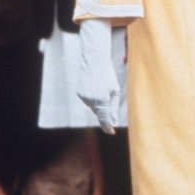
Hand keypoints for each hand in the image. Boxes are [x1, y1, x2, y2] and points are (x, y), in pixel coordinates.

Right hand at [77, 19, 121, 133]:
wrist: (94, 61)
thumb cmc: (108, 75)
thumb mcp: (114, 91)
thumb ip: (114, 107)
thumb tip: (114, 121)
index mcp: (102, 101)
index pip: (104, 120)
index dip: (108, 127)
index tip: (112, 132)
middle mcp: (91, 101)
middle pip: (99, 114)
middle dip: (105, 115)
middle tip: (112, 115)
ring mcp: (83, 97)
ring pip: (93, 107)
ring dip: (99, 104)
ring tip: (103, 91)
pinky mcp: (79, 93)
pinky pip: (88, 101)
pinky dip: (93, 98)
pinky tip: (96, 88)